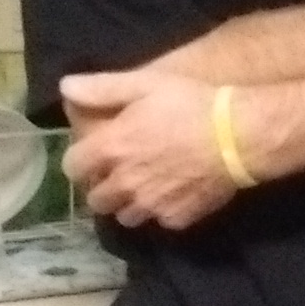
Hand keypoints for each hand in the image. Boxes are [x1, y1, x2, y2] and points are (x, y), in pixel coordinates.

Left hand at [60, 65, 237, 228]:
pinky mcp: (177, 218)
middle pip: (96, 200)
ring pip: (124, 217)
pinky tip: (172, 193)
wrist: (239, 136)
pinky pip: (158, 221)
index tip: (93, 154)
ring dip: (128, 204)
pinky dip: (160, 211)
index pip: (73, 168)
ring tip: (144, 187)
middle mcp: (125, 183)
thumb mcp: (144, 84)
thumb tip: (65, 87)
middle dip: (103, 187)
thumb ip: (101, 89)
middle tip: (119, 173)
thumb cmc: (191, 103)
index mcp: (111, 149)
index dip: (80, 161)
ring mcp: (151, 205)